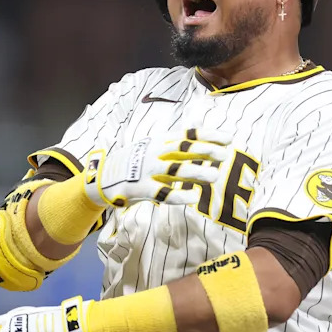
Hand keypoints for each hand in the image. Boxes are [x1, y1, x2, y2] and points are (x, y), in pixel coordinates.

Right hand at [84, 127, 231, 206]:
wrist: (102, 175)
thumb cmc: (134, 161)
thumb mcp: (153, 145)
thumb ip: (175, 143)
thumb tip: (200, 133)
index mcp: (161, 141)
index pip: (188, 134)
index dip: (209, 135)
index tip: (229, 138)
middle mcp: (156, 152)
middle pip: (184, 149)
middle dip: (205, 151)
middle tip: (225, 155)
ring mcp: (148, 170)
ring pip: (175, 170)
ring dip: (195, 172)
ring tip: (214, 175)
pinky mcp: (140, 188)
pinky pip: (162, 193)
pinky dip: (178, 195)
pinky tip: (192, 197)